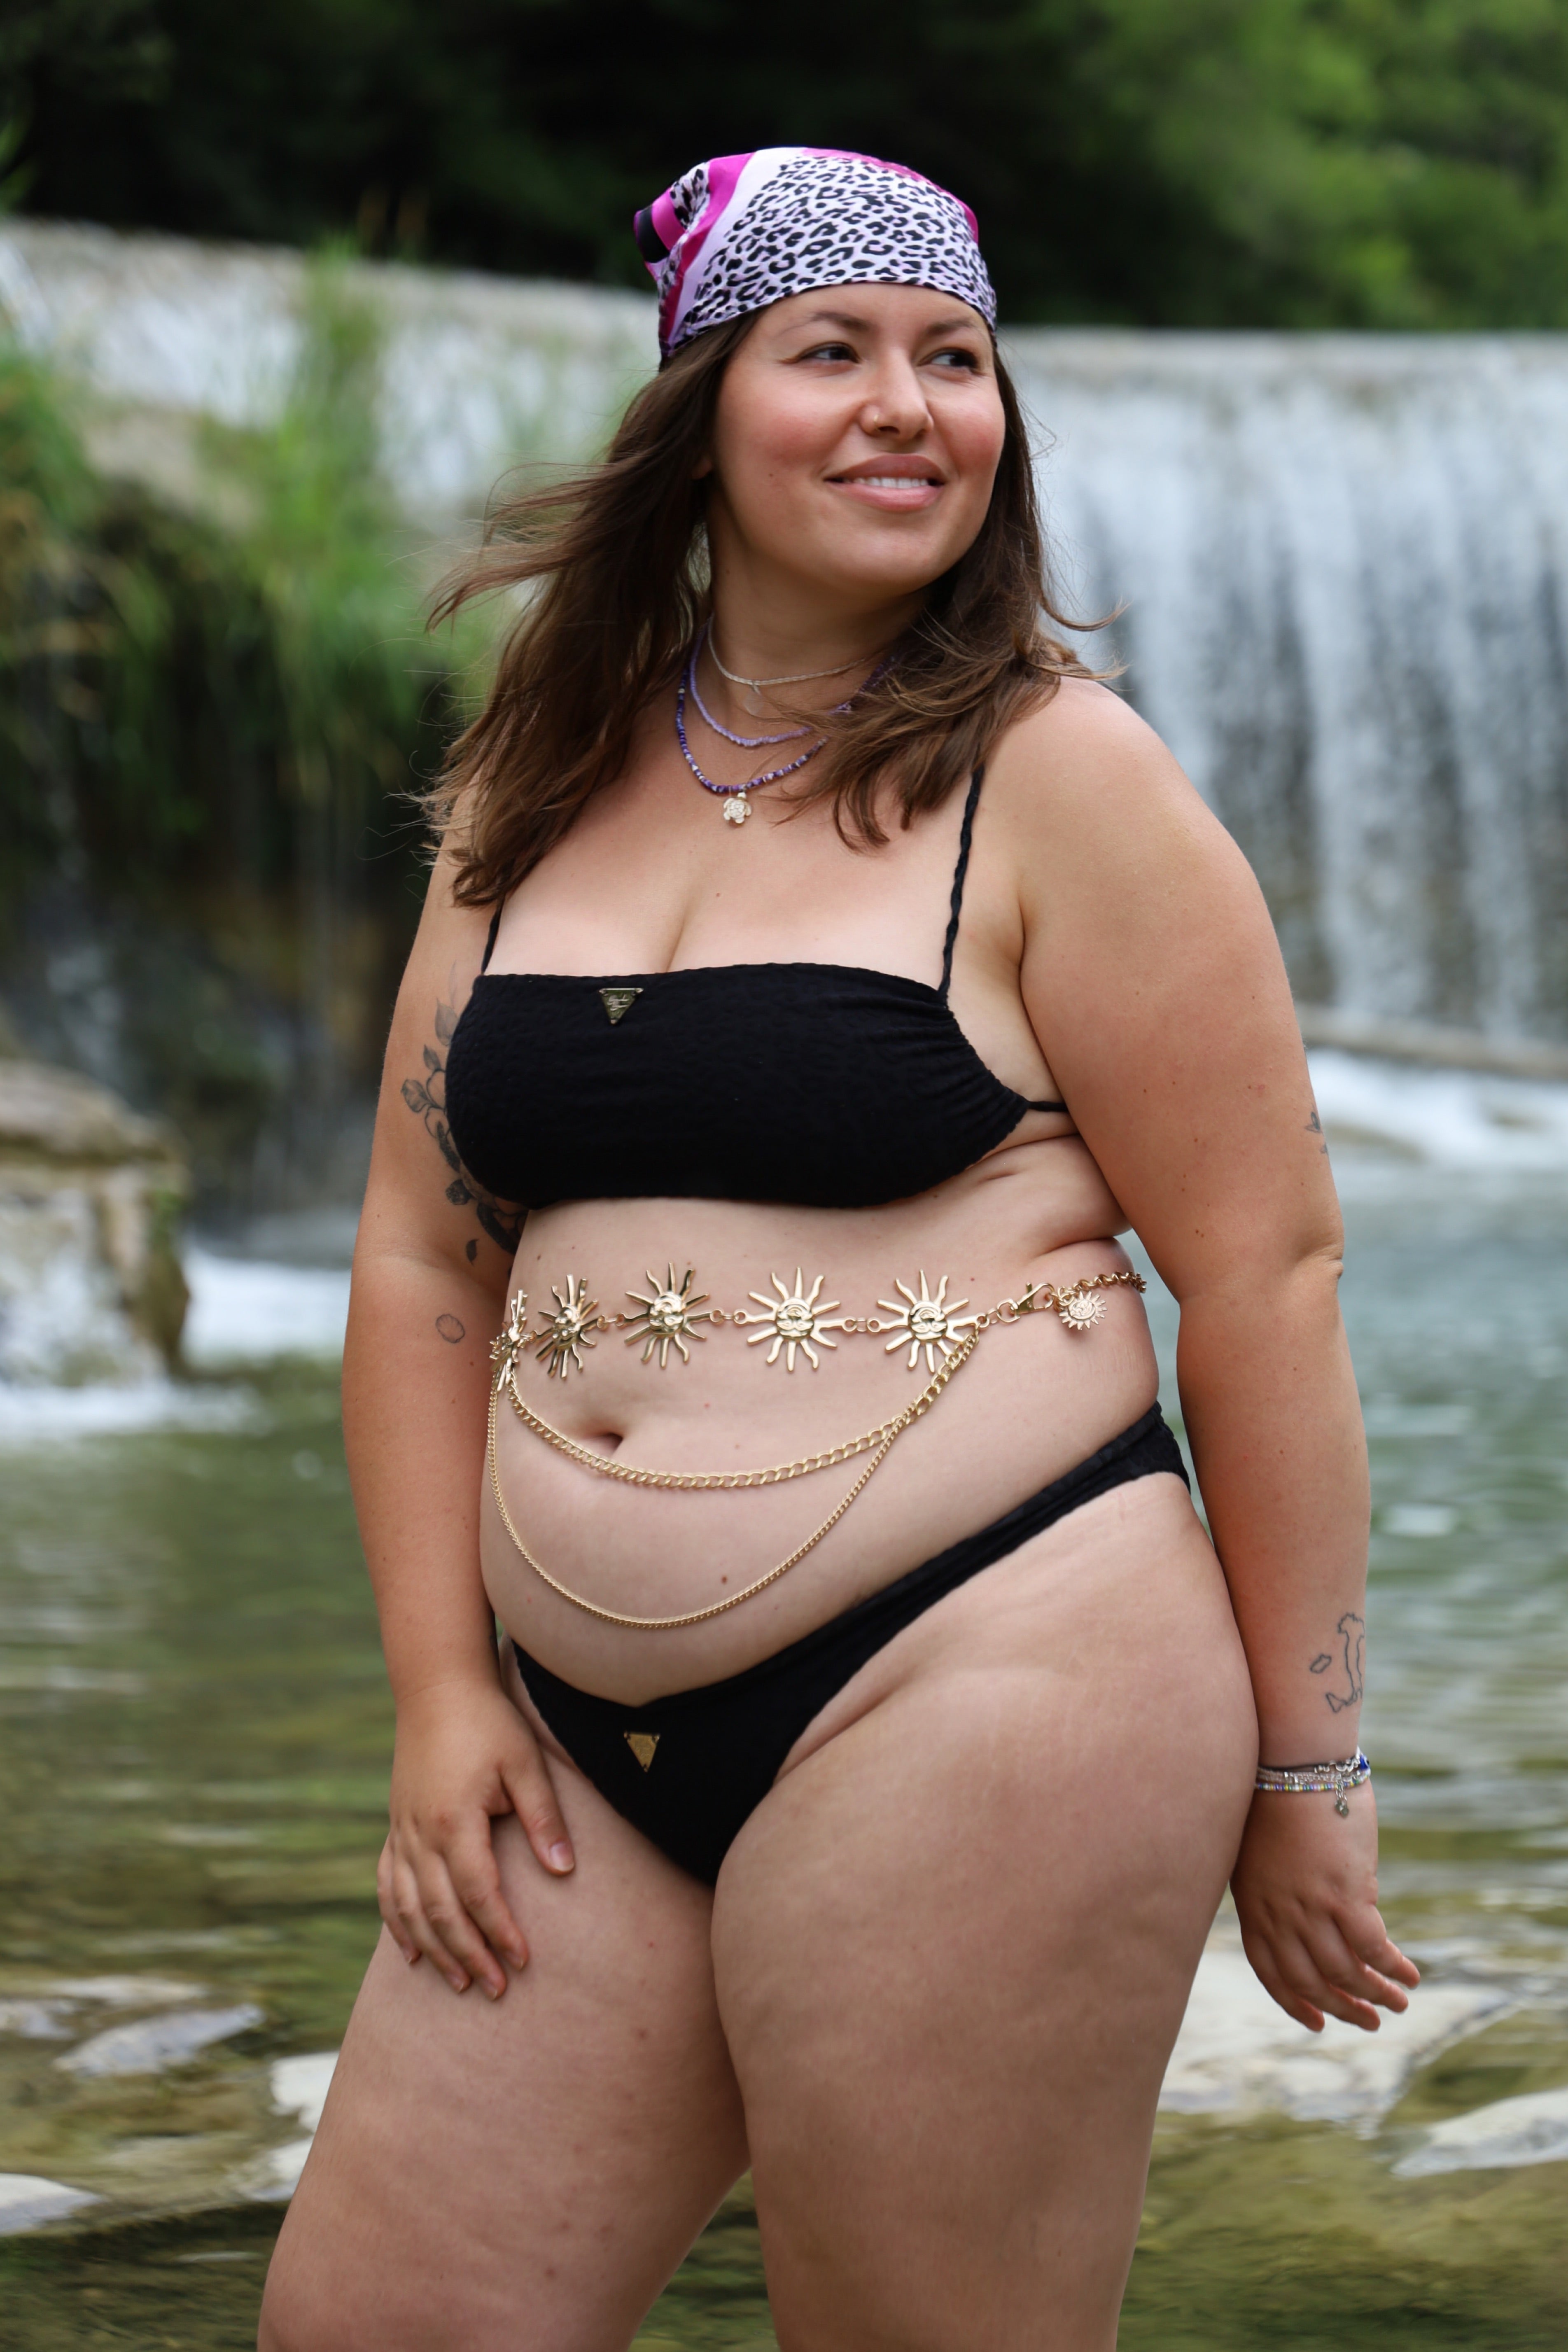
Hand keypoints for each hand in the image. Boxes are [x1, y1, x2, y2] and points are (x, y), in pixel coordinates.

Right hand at [378, 1673, 574, 1998]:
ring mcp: (402, 1832)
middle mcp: (420, 1835)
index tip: (522, 1962)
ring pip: (410, 1907)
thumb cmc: (489, 1722)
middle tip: (495, 1990)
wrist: (437, 1687)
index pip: (478, 1894)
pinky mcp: (396, 1826)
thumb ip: (543, 1818)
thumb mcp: (525, 1763)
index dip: (500, 1931)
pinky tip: (411, 1952)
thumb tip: (564, 1870)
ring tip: (459, 1981)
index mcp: (455, 1822)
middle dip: (469, 1954)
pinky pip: (389, 1886)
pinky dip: (398, 1922)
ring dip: (434, 1948)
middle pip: (441, 1911)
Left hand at [1230, 1781, 1419, 2031]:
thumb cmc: (1277, 1793)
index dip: (1294, 2001)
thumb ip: (1277, 1890)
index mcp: (1253, 1903)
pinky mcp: (1346, 1894)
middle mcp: (1279, 1913)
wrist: (1292, 1760)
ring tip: (1397, 2004)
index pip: (1270, 1970)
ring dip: (1373, 1995)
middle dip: (1339, 2007)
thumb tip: (1303, 1916)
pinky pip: (1372, 1948)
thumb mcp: (1261, 1852)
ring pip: (1343, 1971)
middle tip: (1367, 2021)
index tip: (1316, 2022)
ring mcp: (1311, 1907)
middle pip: (1309, 1980)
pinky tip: (1409, 1976)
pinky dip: (1392, 1969)